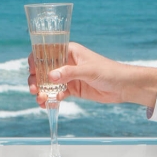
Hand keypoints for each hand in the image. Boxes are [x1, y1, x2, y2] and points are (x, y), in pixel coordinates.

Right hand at [27, 42, 156, 107]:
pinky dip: (50, 99)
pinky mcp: (72, 89)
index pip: (46, 52)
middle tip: (34, 89)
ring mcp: (67, 77)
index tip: (32, 71)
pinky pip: (56, 94)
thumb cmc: (108, 71)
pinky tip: (48, 105)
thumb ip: (69, 73)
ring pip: (48, 83)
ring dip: (41, 91)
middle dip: (36, 80)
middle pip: (43, 70)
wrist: (124, 87)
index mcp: (68, 51)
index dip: (35, 60)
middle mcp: (65, 63)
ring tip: (40, 100)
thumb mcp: (88, 70)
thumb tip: (50, 76)